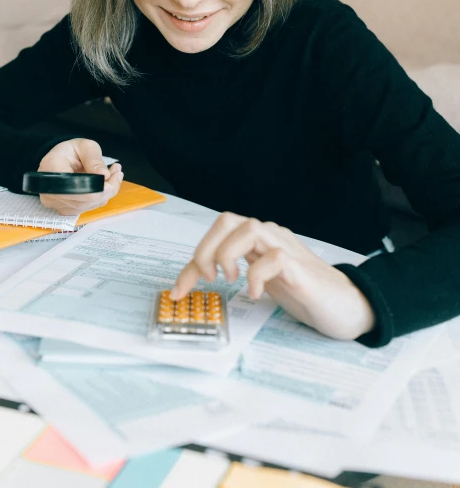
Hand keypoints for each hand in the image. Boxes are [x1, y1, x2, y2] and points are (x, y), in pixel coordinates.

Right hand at [37, 138, 122, 215]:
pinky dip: (99, 197)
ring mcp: (56, 203)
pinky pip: (87, 208)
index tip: (114, 174)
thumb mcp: (84, 146)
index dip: (98, 187)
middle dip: (107, 188)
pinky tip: (105, 185)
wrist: (59, 160)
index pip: (75, 187)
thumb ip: (94, 159)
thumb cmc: (70, 151)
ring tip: (114, 175)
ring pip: (88, 205)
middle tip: (118, 173)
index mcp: (52, 169)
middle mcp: (50, 191)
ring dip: (106, 193)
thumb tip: (105, 175)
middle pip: (84, 200)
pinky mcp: (64, 209)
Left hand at [171, 212, 375, 340]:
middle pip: (228, 220)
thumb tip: (196, 281)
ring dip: (228, 253)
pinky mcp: (301, 269)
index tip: (178, 292)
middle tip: (207, 278)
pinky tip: (256, 294)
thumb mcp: (261, 283)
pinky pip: (275, 257)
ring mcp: (287, 249)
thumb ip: (236, 273)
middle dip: (206, 248)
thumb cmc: (304, 292)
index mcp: (258, 240)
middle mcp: (270, 237)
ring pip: (250, 228)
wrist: (348, 306)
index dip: (191, 262)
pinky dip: (257, 274)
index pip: (218, 235)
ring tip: (230, 279)